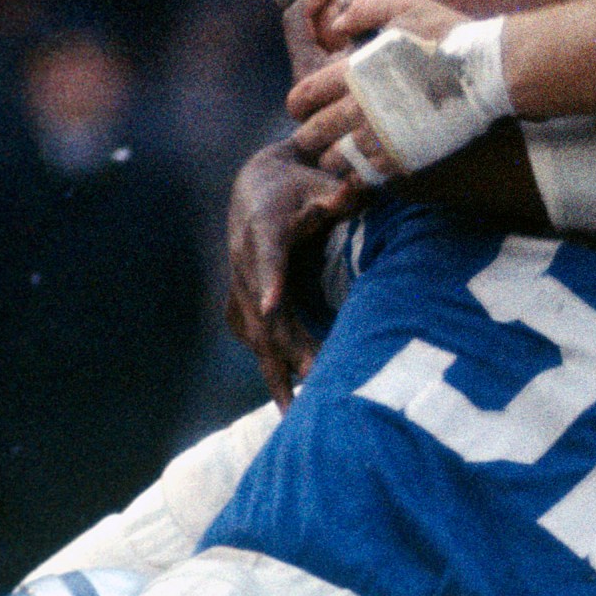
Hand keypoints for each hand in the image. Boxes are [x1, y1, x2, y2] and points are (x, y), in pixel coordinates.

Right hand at [225, 140, 361, 408]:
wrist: (257, 185)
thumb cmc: (299, 186)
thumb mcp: (320, 184)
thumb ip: (339, 193)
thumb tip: (356, 191)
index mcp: (263, 231)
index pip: (266, 258)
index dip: (270, 281)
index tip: (271, 306)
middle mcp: (244, 262)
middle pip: (265, 311)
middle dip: (289, 347)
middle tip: (318, 378)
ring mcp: (239, 284)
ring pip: (258, 334)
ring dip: (278, 369)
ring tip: (299, 411)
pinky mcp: (239, 301)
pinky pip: (254, 339)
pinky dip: (270, 365)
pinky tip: (287, 398)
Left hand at [286, 0, 469, 179]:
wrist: (490, 72)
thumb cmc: (449, 36)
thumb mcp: (407, 6)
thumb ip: (366, 8)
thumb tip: (337, 20)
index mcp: (355, 72)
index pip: (306, 95)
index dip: (298, 103)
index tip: (301, 107)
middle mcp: (361, 108)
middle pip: (315, 132)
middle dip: (307, 136)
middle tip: (310, 137)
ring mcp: (383, 136)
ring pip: (336, 159)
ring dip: (331, 158)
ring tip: (335, 155)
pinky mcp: (405, 157)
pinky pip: (367, 176)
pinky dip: (357, 175)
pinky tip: (362, 169)